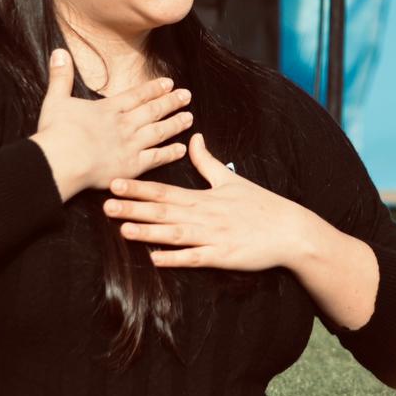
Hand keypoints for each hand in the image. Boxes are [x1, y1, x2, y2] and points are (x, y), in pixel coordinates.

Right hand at [30, 49, 191, 201]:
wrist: (62, 161)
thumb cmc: (56, 133)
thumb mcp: (55, 100)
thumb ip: (60, 77)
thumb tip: (58, 51)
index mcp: (108, 109)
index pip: (137, 95)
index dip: (154, 88)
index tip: (169, 83)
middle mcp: (124, 124)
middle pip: (153, 110)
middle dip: (171, 102)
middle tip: (187, 96)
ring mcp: (131, 145)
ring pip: (159, 131)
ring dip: (175, 123)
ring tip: (189, 118)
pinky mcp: (132, 166)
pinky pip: (156, 158)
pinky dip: (170, 153)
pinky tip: (181, 149)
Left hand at [103, 133, 313, 271]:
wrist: (289, 230)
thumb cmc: (260, 204)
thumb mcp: (230, 179)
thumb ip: (206, 161)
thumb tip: (193, 137)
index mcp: (202, 197)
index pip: (164, 189)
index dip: (138, 186)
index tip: (115, 182)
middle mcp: (203, 215)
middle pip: (163, 210)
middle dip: (133, 206)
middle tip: (106, 203)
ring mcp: (212, 236)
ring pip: (174, 233)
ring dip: (148, 231)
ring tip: (123, 228)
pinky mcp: (222, 256)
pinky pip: (195, 258)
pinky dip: (175, 258)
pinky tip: (155, 259)